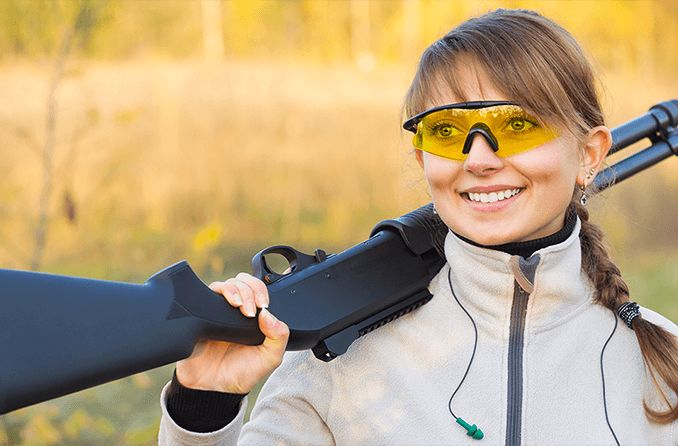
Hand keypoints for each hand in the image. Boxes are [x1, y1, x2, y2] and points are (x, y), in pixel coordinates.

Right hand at [175, 272, 289, 393]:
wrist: (212, 388)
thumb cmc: (240, 373)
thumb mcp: (269, 358)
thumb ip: (279, 337)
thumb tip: (269, 315)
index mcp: (254, 317)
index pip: (259, 290)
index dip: (262, 292)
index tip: (264, 306)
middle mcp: (235, 311)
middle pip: (242, 281)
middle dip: (250, 289)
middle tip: (252, 309)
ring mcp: (218, 311)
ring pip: (226, 284)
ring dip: (235, 290)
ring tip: (239, 306)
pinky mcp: (201, 314)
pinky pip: (205, 294)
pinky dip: (217, 293)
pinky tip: (224, 306)